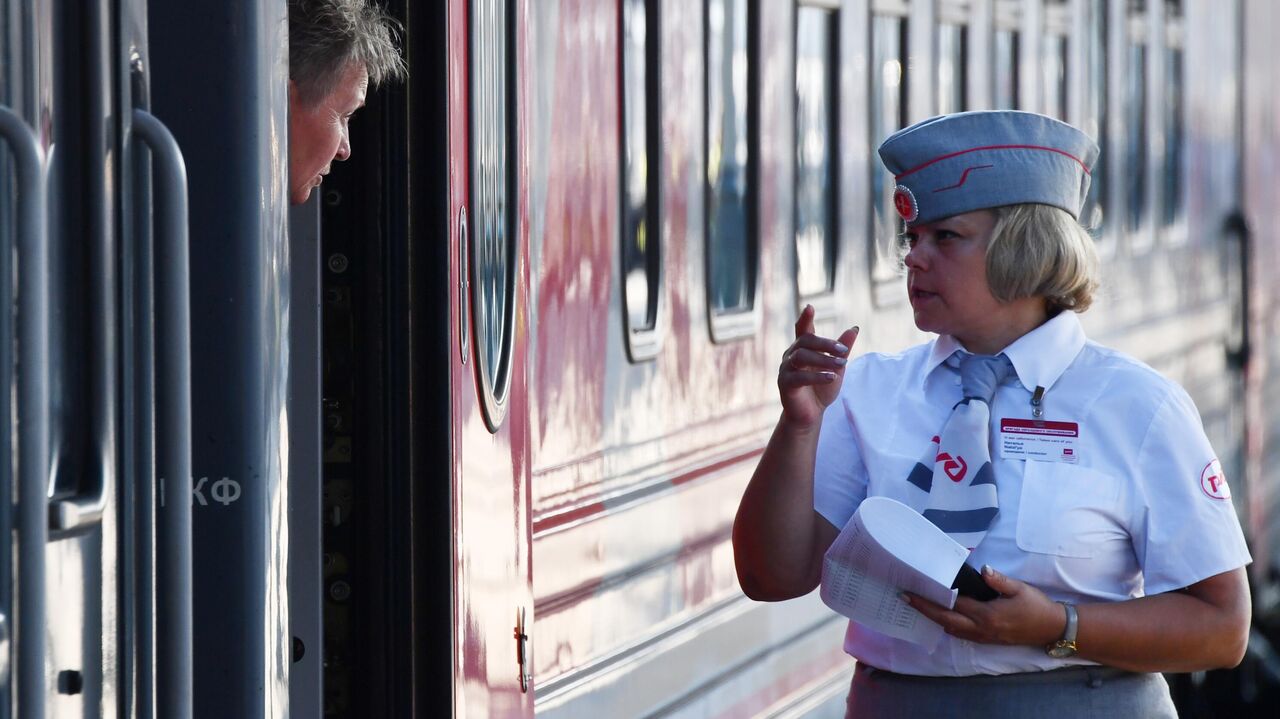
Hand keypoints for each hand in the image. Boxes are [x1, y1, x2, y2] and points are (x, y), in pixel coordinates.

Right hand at [778, 305, 858, 428]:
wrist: (811, 414)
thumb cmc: (822, 388)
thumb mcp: (836, 367)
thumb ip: (842, 349)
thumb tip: (854, 328)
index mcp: (802, 349)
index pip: (803, 330)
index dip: (805, 318)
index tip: (810, 307)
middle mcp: (791, 355)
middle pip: (805, 341)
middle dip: (825, 343)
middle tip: (843, 350)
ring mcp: (785, 369)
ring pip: (801, 356)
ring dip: (823, 359)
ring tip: (841, 365)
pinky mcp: (785, 384)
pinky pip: (799, 376)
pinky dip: (816, 376)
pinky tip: (831, 377)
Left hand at [904, 566, 1065, 646]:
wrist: (1052, 628)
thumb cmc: (1036, 606)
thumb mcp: (1019, 589)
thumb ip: (999, 580)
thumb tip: (982, 570)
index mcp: (987, 615)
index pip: (953, 605)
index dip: (932, 597)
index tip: (915, 590)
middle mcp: (981, 629)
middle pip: (945, 620)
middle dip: (924, 609)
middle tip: (905, 598)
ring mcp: (983, 637)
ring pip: (951, 629)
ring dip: (934, 618)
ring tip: (918, 605)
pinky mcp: (987, 640)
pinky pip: (960, 634)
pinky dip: (947, 624)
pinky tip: (941, 616)